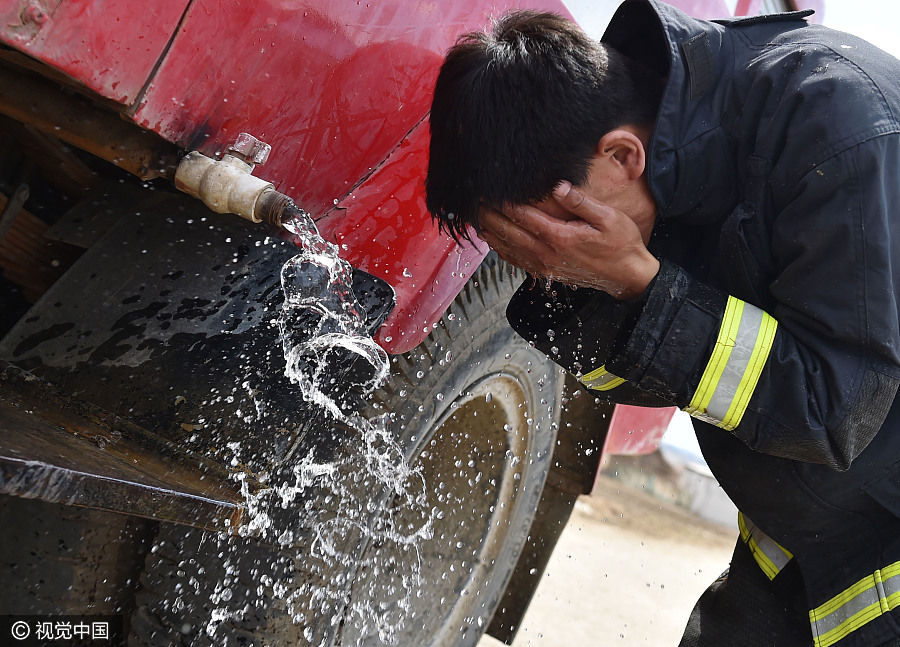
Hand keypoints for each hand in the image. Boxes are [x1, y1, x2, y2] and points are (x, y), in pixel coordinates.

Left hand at [479, 182, 658, 298]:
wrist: (626, 276)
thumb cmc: (620, 244)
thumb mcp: (608, 218)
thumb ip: (580, 202)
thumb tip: (558, 187)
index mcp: (559, 237)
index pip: (522, 216)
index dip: (503, 202)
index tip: (490, 189)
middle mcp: (547, 254)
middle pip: (507, 233)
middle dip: (489, 215)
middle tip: (475, 200)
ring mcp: (544, 266)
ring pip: (507, 249)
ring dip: (490, 232)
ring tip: (476, 217)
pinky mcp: (545, 272)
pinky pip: (516, 261)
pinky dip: (500, 250)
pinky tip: (492, 240)